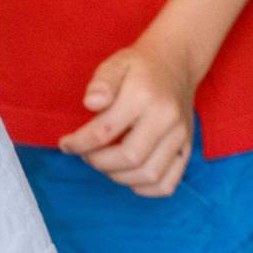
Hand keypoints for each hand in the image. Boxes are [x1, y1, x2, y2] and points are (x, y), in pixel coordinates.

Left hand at [57, 35, 199, 197]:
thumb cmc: (138, 66)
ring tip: (103, 163)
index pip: (105, 130)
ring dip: (118, 176)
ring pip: (150, 174)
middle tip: (85, 154)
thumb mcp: (115, 64)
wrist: (176, 63)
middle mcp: (167, 119)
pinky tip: (127, 174)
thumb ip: (101, 83)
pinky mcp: (187, 149)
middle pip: (130, 157)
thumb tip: (90, 104)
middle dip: (98, 162)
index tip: (65, 144)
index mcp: (144, 96)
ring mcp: (180, 136)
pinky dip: (144, 188)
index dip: (79, 143)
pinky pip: (168, 183)